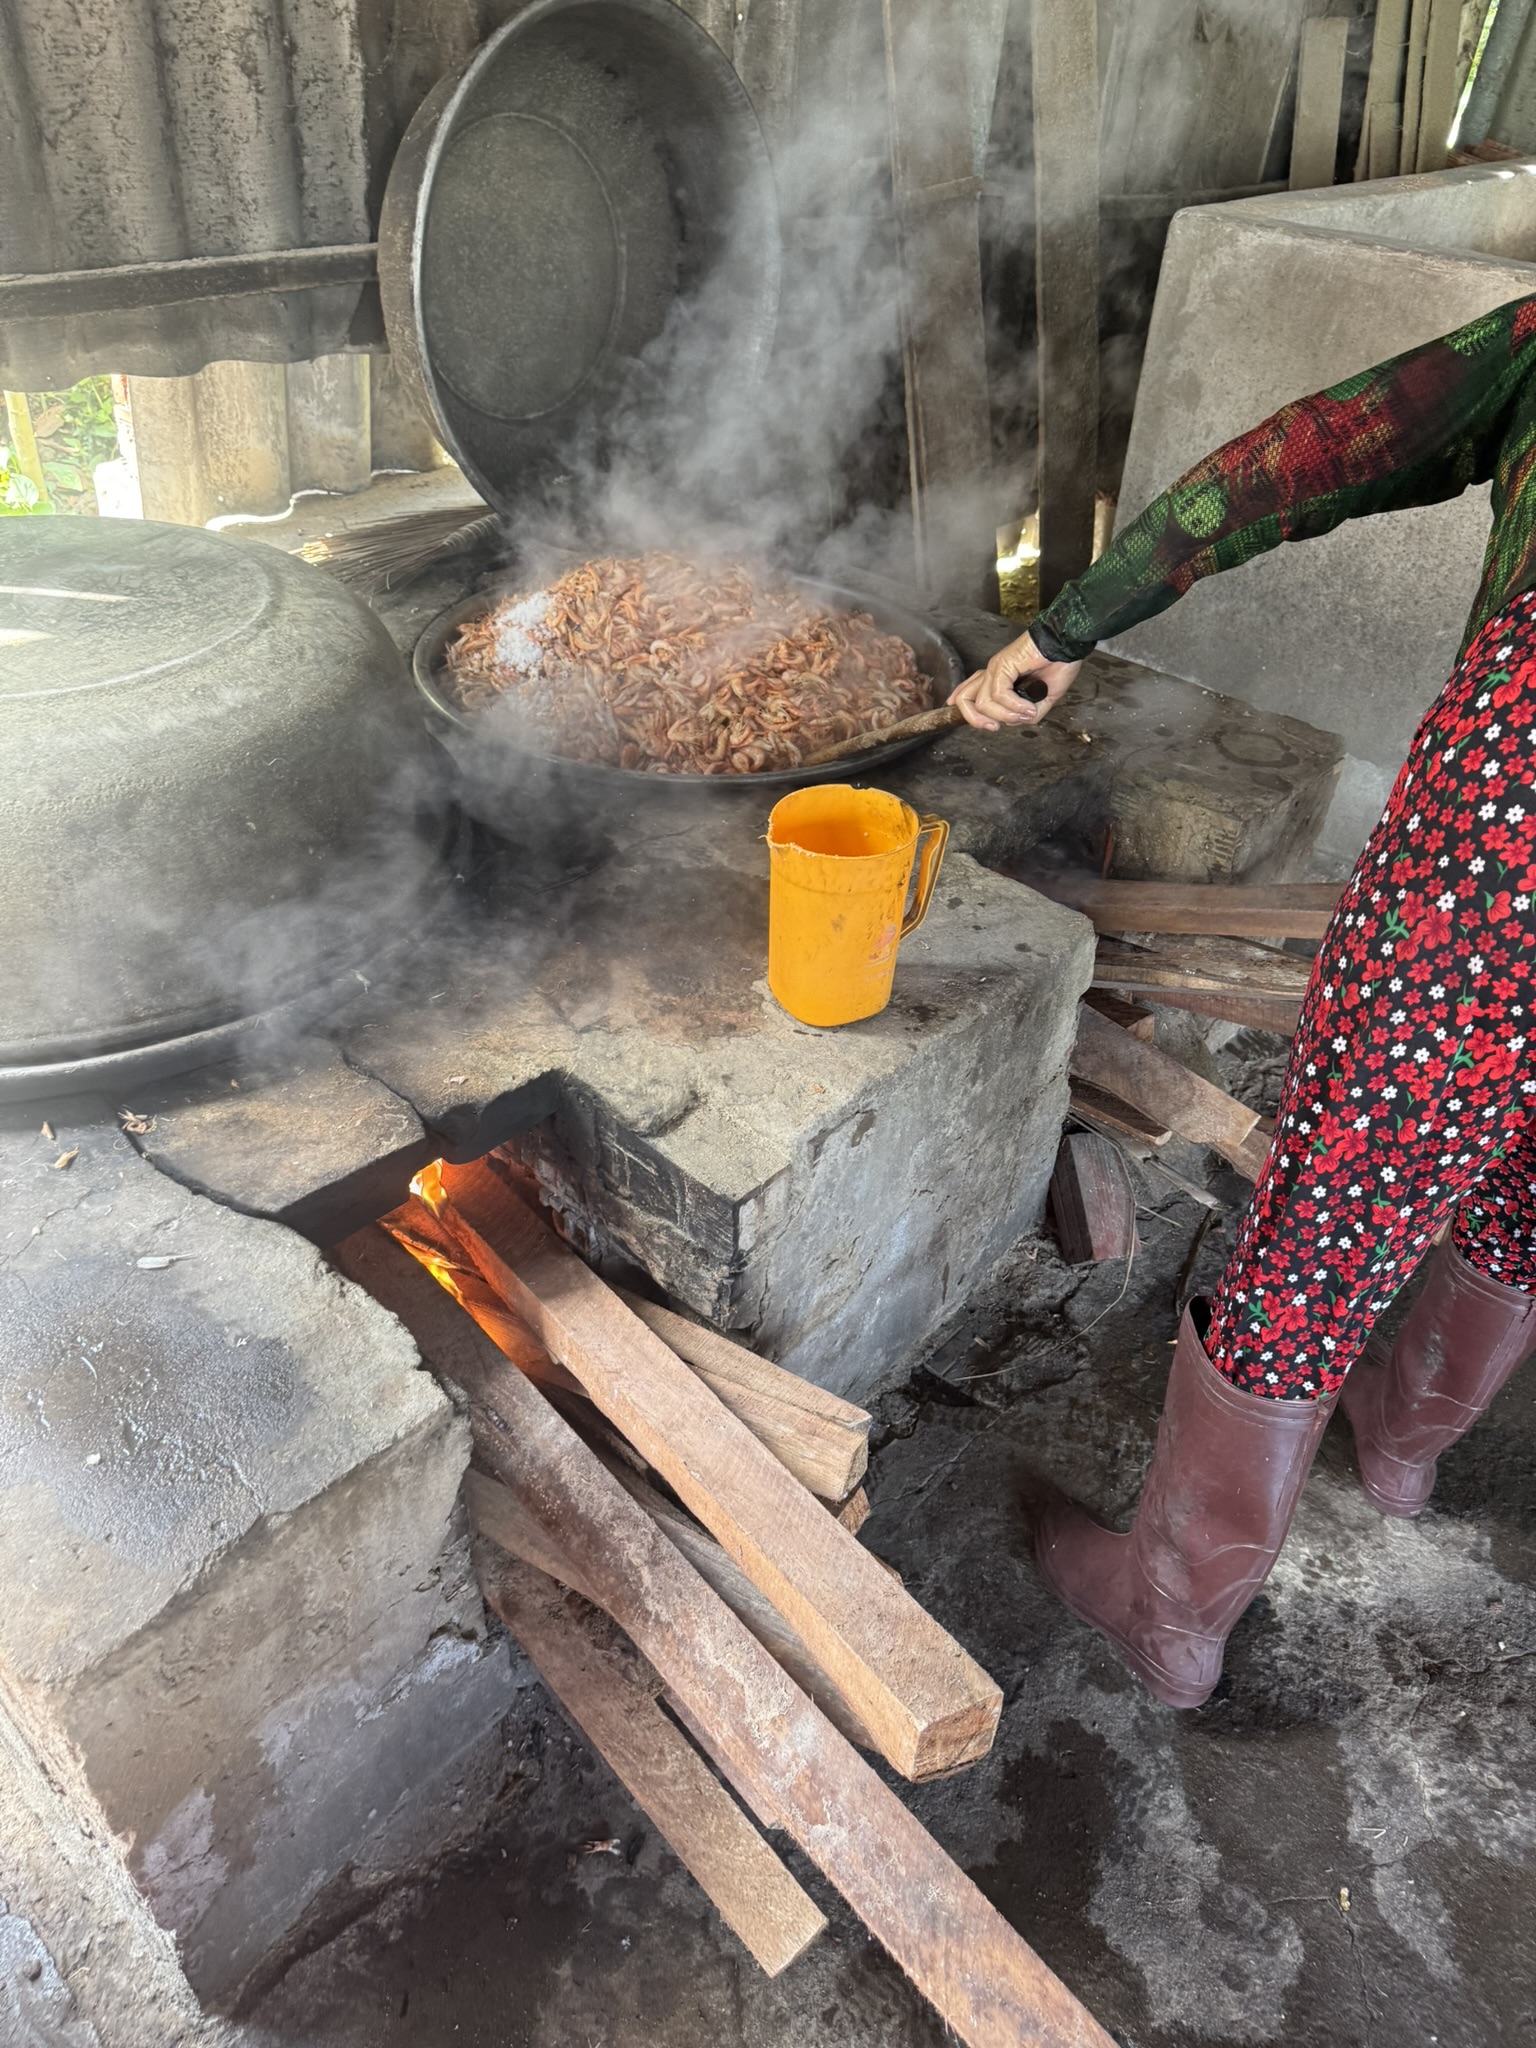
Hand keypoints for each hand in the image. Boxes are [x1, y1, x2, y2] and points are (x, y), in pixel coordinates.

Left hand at [948, 631, 1081, 732]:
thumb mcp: (1042, 698)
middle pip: (964, 699)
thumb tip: (1013, 722)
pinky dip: (1015, 706)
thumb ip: (1026, 714)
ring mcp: (996, 668)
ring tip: (1026, 713)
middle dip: (975, 720)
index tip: (993, 726)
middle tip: (994, 727)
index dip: (971, 714)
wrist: (1067, 644)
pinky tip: (1029, 707)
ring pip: (983, 702)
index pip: (969, 694)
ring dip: (1005, 715)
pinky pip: (999, 694)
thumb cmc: (1058, 664)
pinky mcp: (1003, 664)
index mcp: (997, 677)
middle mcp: (993, 672)